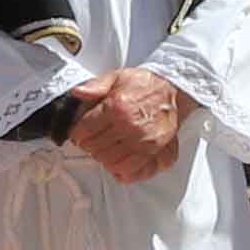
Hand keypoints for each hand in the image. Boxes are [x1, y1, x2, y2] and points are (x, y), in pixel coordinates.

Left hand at [66, 67, 190, 180]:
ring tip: (105, 150)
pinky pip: (132, 172)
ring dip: (104, 158)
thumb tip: (78, 92)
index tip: (79, 133)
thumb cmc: (145, 86)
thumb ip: (96, 85)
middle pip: (95, 148)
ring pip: (111, 162)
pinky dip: (121, 170)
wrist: (172, 92)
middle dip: (89, 145)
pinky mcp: (155, 153)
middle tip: (92, 140)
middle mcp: (130, 127)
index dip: (77, 133)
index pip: (85, 131)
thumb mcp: (117, 77)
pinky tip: (118, 161)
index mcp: (117, 108)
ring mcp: (144, 143)